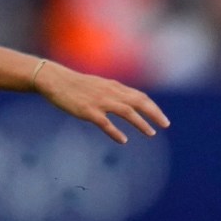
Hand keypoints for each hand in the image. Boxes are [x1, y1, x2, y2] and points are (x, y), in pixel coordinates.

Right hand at [33, 60, 167, 144]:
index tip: (163, 119)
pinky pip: (105, 123)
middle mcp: (110, 93)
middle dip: (154, 113)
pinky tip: (124, 140)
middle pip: (138, 102)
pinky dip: (115, 132)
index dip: (153, 108)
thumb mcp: (100, 85)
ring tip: (151, 133)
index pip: (140, 97)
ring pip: (126, 111)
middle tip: (165, 125)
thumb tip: (130, 102)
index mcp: (114, 87)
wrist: (55, 80)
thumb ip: (115, 93)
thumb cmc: (77, 85)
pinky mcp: (88, 111)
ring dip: (140, 123)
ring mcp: (99, 101)